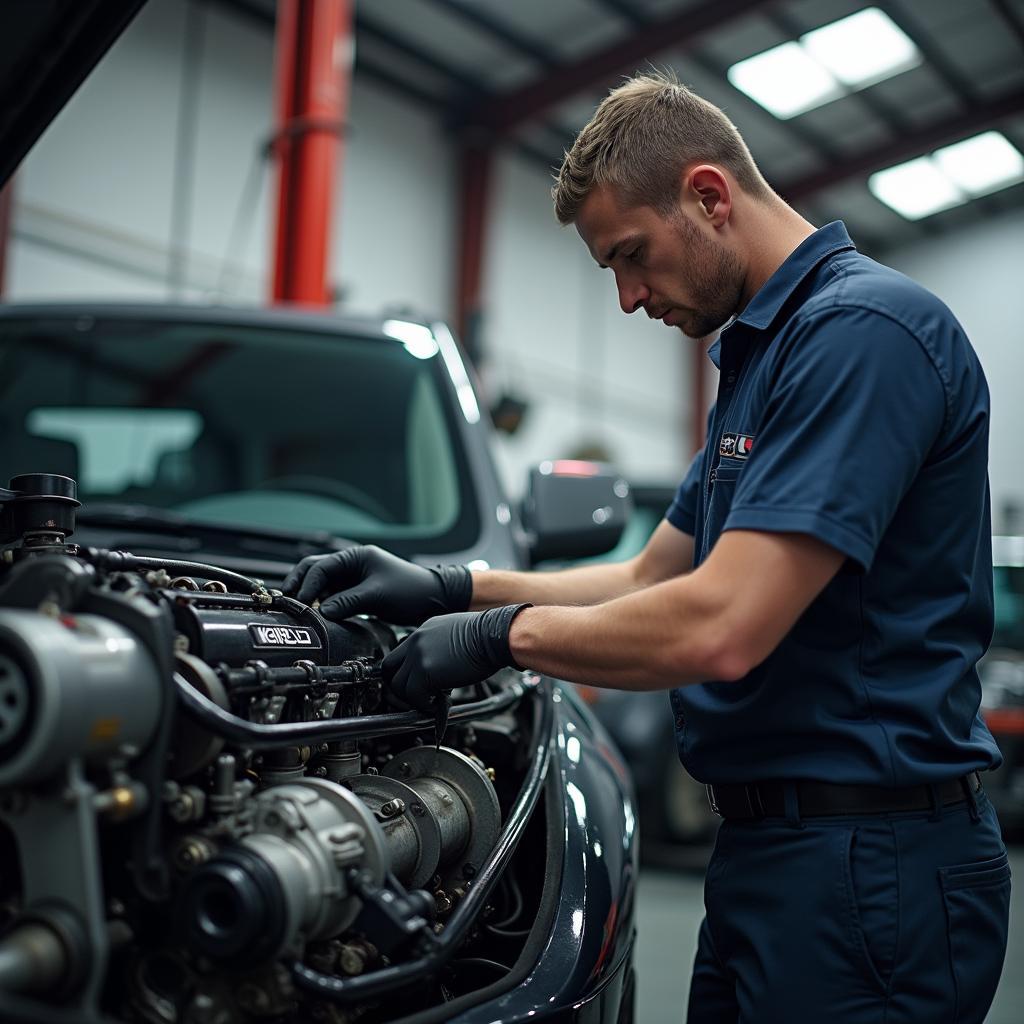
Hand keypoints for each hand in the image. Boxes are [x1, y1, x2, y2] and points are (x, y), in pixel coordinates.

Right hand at [282, 545, 471, 625]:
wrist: (433, 599)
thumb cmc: (411, 590)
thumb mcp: (378, 594)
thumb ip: (348, 601)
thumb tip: (322, 611)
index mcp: (356, 556)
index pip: (322, 566)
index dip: (308, 583)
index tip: (300, 601)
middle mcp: (352, 565)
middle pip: (316, 571)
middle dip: (300, 585)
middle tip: (288, 602)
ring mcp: (353, 579)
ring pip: (322, 585)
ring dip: (310, 596)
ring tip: (300, 611)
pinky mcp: (356, 594)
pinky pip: (333, 597)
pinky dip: (323, 605)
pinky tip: (317, 616)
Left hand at [383, 604, 530, 712]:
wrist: (494, 636)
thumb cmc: (485, 638)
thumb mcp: (454, 635)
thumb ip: (439, 649)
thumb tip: (437, 669)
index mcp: (423, 632)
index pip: (399, 654)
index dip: (403, 672)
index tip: (411, 683)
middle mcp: (416, 641)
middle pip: (388, 668)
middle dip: (399, 686)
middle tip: (413, 696)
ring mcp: (418, 656)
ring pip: (398, 686)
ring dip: (412, 698)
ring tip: (430, 701)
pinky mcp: (425, 672)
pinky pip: (413, 696)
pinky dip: (423, 705)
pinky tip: (436, 705)